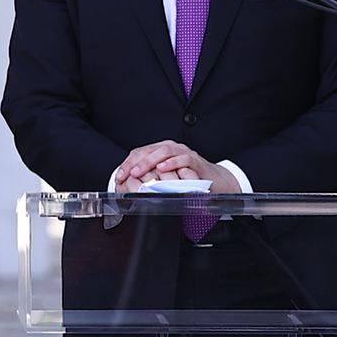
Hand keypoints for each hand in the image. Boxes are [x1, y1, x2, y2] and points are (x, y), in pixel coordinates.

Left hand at [115, 140, 239, 193]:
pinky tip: (162, 168)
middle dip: (134, 163)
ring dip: (149, 161)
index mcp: (161, 151)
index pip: (140, 153)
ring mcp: (183, 152)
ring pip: (164, 151)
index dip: (127, 164)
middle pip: (148, 150)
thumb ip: (151, 179)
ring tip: (139, 172)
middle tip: (126, 175)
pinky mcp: (196, 160)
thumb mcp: (167, 179)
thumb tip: (129, 187)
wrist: (217, 182)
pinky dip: (172, 163)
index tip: (119, 177)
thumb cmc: (190, 181)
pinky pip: (183, 158)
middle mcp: (171, 148)